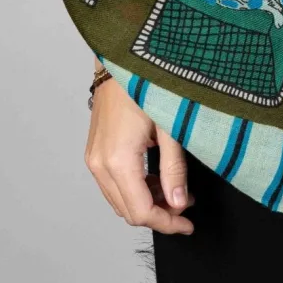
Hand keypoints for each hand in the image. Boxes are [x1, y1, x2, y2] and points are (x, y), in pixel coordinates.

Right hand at [85, 74, 194, 234]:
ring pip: (119, 200)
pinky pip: (113, 185)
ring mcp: (94, 158)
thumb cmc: (147, 84)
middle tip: (187, 206)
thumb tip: (179, 202)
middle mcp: (100, 163)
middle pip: (128, 212)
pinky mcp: (95, 151)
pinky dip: (135, 190)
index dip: (167, 223)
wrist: (122, 59)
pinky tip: (157, 179)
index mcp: (118, 160)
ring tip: (176, 191)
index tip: (188, 224)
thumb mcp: (170, 126)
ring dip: (147, 203)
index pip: (141, 211)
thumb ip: (174, 168)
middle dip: (159, 215)